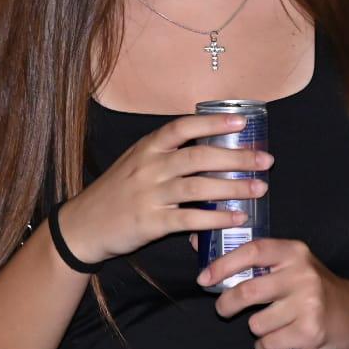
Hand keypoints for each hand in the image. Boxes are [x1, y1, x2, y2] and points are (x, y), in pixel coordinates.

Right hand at [58, 114, 270, 264]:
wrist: (84, 225)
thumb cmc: (117, 192)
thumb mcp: (136, 164)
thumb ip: (167, 156)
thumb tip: (211, 154)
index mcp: (147, 147)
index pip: (182, 127)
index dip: (213, 122)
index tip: (241, 123)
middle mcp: (149, 167)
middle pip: (198, 156)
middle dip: (236, 157)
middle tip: (265, 160)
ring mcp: (149, 195)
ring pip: (198, 186)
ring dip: (233, 187)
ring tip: (259, 189)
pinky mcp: (150, 223)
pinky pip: (189, 218)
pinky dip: (216, 218)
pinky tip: (236, 217)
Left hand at [203, 238, 348, 348]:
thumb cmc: (313, 288)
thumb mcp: (291, 265)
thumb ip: (254, 260)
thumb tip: (197, 246)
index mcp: (294, 252)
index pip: (253, 251)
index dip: (223, 264)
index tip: (204, 278)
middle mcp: (302, 275)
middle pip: (248, 291)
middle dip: (227, 304)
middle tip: (223, 309)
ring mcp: (308, 305)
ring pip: (256, 323)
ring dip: (255, 329)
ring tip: (270, 324)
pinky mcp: (309, 332)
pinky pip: (268, 344)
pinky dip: (265, 347)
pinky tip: (278, 339)